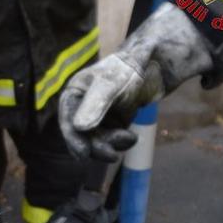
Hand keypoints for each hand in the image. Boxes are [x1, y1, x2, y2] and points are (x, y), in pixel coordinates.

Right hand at [58, 3, 212, 160]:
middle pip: (81, 135)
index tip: (82, 154)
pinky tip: (131, 138)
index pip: (67, 120)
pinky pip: (111, 141)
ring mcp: (98, 117)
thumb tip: (79, 128)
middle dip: (96, 146)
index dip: (72, 138)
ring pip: (96, 141)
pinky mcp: (112, 124)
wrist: (155, 67)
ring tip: (129, 138)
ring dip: (111, 145)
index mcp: (75, 94)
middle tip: (112, 155)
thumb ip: (95, 105)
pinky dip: (121, 143)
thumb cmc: (129, 69)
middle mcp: (82, 107)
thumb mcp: (111, 85)